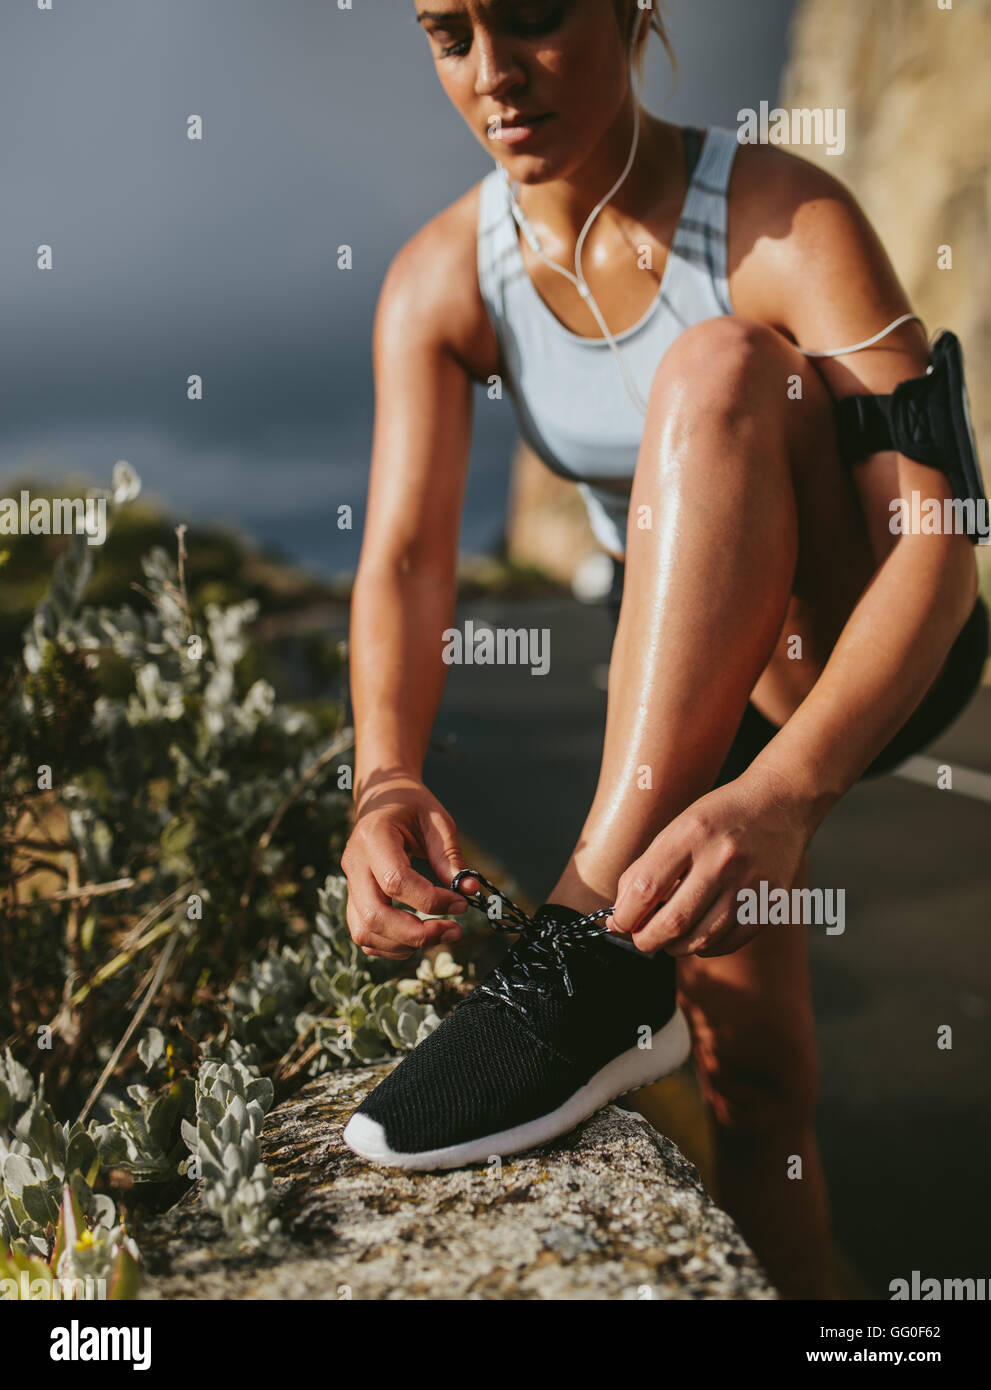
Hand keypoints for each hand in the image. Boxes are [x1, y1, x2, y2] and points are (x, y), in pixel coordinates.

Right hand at [341, 771, 477, 959]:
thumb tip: (470, 890)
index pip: (395, 881)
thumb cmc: (411, 806)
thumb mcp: (437, 820)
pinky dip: (392, 945)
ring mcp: (349, 883)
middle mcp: (354, 863)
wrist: (381, 799)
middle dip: (416, 934)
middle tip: (453, 931)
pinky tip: (419, 937)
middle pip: (374, 915)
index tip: (461, 903)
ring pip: (365, 931)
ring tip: (439, 935)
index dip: (430, 901)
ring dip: (404, 944)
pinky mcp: (353, 899)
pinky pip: (364, 934)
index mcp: (373, 837)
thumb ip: (450, 856)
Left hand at [610, 773, 812, 957]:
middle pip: (673, 922)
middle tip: (640, 938)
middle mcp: (722, 860)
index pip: (647, 888)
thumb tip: (621, 913)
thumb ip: (647, 869)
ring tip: (667, 938)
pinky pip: (729, 943)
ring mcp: (750, 885)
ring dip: (675, 947)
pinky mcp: (770, 904)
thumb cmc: (721, 817)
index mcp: (691, 834)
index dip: (625, 915)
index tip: (618, 923)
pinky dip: (706, 948)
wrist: (781, 804)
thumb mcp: (677, 828)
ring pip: (702, 940)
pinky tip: (698, 936)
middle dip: (646, 940)